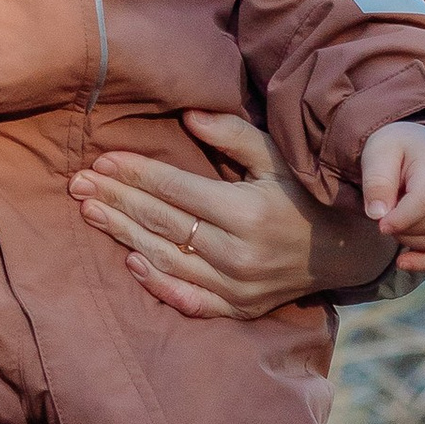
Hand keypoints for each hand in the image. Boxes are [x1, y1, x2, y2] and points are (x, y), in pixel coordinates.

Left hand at [71, 108, 407, 319]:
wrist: (347, 249)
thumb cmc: (305, 192)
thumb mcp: (276, 155)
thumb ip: (232, 134)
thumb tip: (185, 115)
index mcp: (247, 212)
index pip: (175, 189)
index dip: (135, 173)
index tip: (100, 159)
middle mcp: (240, 254)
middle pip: (162, 223)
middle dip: (117, 200)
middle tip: (77, 184)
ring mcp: (239, 286)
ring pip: (167, 259)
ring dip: (124, 236)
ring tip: (90, 212)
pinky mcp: (241, 308)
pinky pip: (191, 300)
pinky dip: (158, 284)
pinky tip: (130, 264)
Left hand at [361, 120, 424, 274]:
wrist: (415, 143)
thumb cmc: (394, 147)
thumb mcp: (378, 153)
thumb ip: (376, 181)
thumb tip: (377, 215)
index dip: (401, 218)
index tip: (379, 224)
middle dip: (401, 228)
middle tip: (381, 216)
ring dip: (408, 240)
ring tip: (390, 221)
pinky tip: (403, 262)